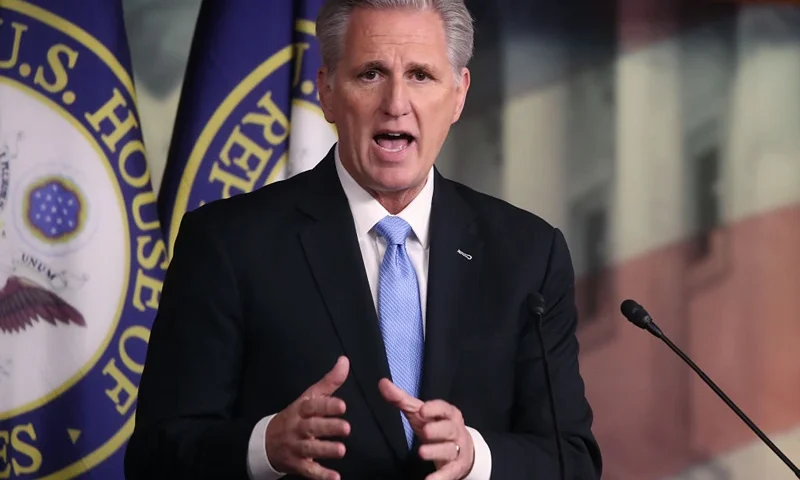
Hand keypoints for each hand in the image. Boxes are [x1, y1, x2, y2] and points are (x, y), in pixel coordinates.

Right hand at [265, 356, 350, 479]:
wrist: (265, 443)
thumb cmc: (295, 417)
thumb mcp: (309, 398)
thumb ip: (329, 382)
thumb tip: (345, 361)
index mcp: (300, 410)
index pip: (312, 406)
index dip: (326, 406)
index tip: (342, 405)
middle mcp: (297, 428)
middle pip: (311, 427)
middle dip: (328, 427)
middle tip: (346, 428)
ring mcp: (296, 447)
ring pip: (310, 449)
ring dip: (325, 450)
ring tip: (341, 450)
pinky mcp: (297, 465)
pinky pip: (309, 471)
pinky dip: (321, 476)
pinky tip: (335, 478)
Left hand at [378, 378, 474, 479]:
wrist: (463, 450)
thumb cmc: (436, 427)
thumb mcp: (420, 413)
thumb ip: (402, 399)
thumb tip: (382, 383)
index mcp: (449, 414)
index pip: (444, 409)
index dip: (435, 409)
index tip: (423, 410)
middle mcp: (456, 430)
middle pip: (449, 429)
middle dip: (438, 430)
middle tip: (425, 431)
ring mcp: (457, 449)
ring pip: (450, 450)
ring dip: (437, 451)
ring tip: (422, 452)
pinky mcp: (456, 467)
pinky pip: (449, 472)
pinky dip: (440, 477)